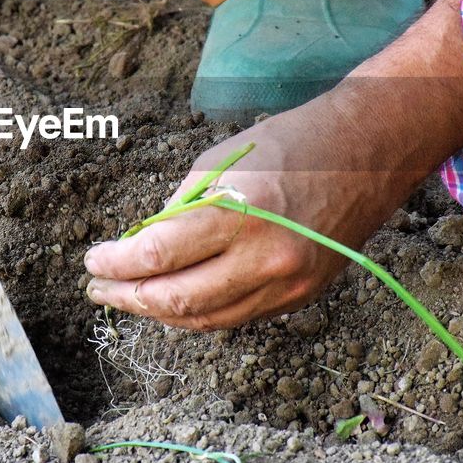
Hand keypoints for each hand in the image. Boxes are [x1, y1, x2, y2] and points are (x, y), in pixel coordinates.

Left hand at [84, 91, 400, 329]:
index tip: (94, 259)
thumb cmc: (291, 143)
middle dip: (128, 298)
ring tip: (129, 299)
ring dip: (160, 313)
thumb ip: (181, 208)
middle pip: (178, 300)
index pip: (159, 255)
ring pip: (206, 319)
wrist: (367, 152)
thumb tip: (144, 245)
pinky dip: (200, 312)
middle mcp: (267, 259)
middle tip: (99, 288)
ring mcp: (288, 285)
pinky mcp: (302, 298)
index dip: (117, 263)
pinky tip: (174, 299)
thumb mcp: (221, 160)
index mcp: (241, 214)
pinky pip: (237, 316)